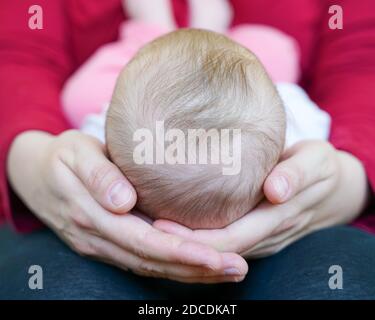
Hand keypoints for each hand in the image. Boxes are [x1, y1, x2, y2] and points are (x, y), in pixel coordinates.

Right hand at [7, 130, 246, 281]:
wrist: (37, 175)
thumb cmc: (63, 158)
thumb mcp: (74, 154)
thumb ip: (97, 175)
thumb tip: (122, 201)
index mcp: (93, 217)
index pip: (145, 242)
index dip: (181, 252)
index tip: (217, 256)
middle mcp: (100, 240)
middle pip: (154, 262)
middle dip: (197, 269)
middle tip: (238, 268)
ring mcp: (105, 246)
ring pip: (152, 267)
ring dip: (192, 272)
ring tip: (230, 270)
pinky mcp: (110, 244)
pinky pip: (145, 261)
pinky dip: (175, 266)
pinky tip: (201, 265)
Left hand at [154, 141, 369, 257]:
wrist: (332, 188)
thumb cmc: (319, 168)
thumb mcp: (316, 162)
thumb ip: (297, 174)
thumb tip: (275, 189)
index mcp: (275, 218)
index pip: (229, 240)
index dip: (194, 240)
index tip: (161, 226)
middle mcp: (264, 235)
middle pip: (216, 250)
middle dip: (180, 245)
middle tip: (145, 226)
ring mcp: (260, 238)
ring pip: (218, 250)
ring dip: (186, 245)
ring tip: (151, 226)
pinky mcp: (256, 233)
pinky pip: (225, 240)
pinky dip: (199, 237)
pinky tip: (176, 221)